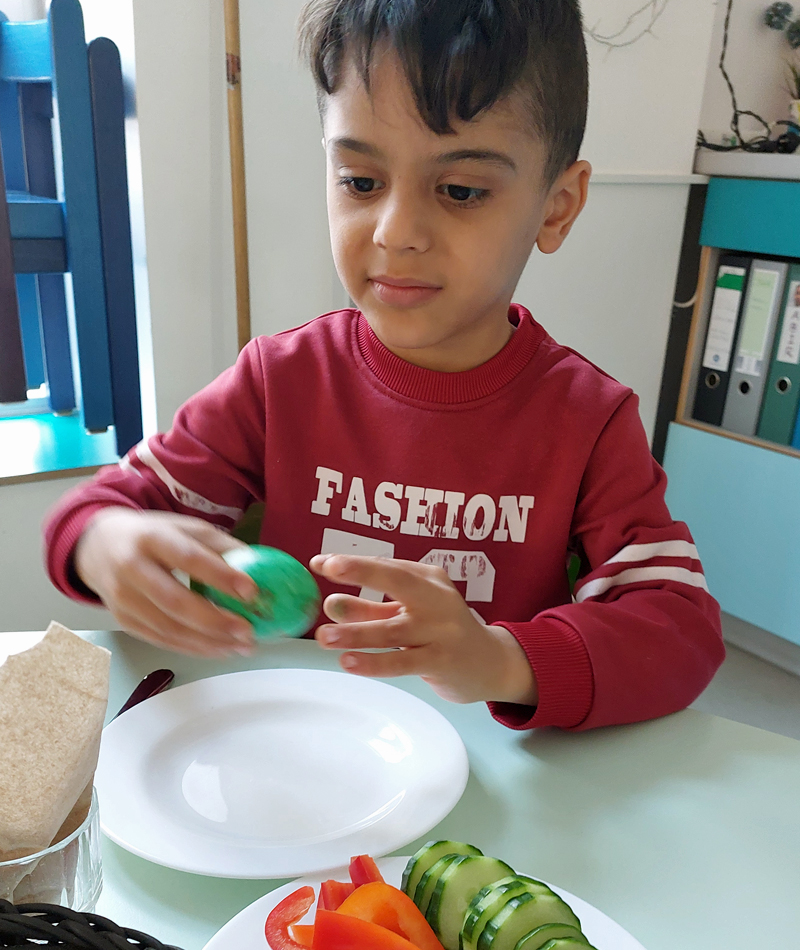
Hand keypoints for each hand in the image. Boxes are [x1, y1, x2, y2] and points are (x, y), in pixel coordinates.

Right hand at [74, 507, 258, 657]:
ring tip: (242, 646)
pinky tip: (219, 649)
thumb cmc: (151, 534)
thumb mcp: (182, 526)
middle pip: (175, 602)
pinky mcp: (123, 620)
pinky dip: (193, 648)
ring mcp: (122, 599)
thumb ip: (218, 543)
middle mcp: (131, 569)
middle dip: (216, 621)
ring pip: (168, 628)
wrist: (97, 546)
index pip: (188, 558)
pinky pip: (161, 640)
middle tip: (248, 631)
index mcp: (150, 538)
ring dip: (209, 642)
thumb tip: (257, 563)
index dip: (220, 576)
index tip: (251, 591)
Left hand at [309, 554, 537, 705]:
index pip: (386, 566)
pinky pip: (402, 662)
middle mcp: (436, 598)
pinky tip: (349, 662)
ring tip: (324, 636)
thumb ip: (370, 609)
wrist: (489, 663)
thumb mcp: (407, 614)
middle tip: (329, 569)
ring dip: (356, 632)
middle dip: (362, 572)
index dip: (352, 564)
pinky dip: (374, 662)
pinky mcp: (441, 661)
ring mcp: (441, 630)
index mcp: (427, 578)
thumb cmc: (440, 632)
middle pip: (397, 580)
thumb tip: (330, 603)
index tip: (319, 562)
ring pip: (393, 629)